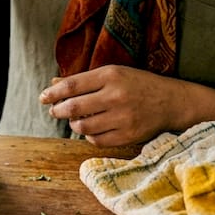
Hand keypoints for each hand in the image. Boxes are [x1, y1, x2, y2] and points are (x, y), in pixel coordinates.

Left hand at [39, 66, 188, 147]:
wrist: (171, 102)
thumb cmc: (137, 84)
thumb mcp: (112, 74)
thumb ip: (83, 80)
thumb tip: (53, 83)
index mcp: (110, 75)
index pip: (72, 85)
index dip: (53, 93)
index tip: (43, 97)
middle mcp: (116, 96)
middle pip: (74, 107)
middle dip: (59, 110)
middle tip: (55, 111)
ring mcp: (123, 117)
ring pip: (83, 126)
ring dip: (74, 124)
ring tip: (75, 120)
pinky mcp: (128, 135)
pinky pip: (97, 140)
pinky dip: (89, 135)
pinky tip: (91, 129)